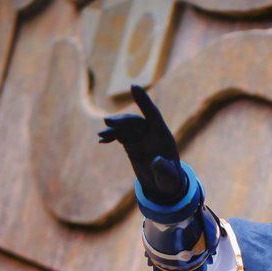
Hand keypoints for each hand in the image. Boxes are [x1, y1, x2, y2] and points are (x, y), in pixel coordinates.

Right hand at [98, 85, 187, 204]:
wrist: (162, 184)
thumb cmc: (170, 180)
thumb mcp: (169, 179)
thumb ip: (165, 170)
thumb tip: (157, 161)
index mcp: (163, 136)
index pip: (153, 113)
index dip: (143, 100)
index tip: (133, 86)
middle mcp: (151, 132)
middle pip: (135, 121)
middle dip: (122, 121)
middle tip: (107, 122)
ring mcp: (140, 136)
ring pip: (125, 127)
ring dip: (113, 129)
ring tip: (101, 136)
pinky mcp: (131, 142)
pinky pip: (119, 134)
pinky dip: (111, 136)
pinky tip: (102, 141)